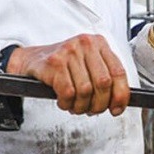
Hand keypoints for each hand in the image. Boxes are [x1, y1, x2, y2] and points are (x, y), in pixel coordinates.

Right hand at [6, 34, 129, 115]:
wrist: (32, 60)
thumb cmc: (63, 65)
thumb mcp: (88, 64)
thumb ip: (104, 78)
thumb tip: (118, 103)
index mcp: (99, 43)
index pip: (118, 72)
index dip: (121, 95)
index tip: (117, 109)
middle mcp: (86, 44)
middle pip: (103, 83)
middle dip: (99, 104)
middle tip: (92, 110)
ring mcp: (69, 52)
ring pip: (85, 90)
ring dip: (81, 106)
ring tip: (76, 106)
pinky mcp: (54, 62)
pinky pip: (68, 92)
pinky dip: (67, 103)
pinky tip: (64, 102)